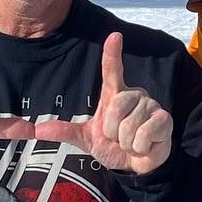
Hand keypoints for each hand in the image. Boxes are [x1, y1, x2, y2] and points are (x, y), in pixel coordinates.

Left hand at [31, 32, 172, 174]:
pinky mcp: (164, 119)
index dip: (112, 54)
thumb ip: (64, 132)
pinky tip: (145, 146)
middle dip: (112, 132)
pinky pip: (144, 134)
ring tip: (132, 142)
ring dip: (126, 142)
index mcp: (114, 95)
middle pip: (114, 109)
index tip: (114, 36)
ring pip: (129, 125)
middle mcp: (134, 95)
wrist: (135, 165)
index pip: (112, 71)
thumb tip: (37, 128)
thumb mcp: (86, 139)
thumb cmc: (113, 146)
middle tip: (118, 138)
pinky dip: (140, 147)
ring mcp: (151, 105)